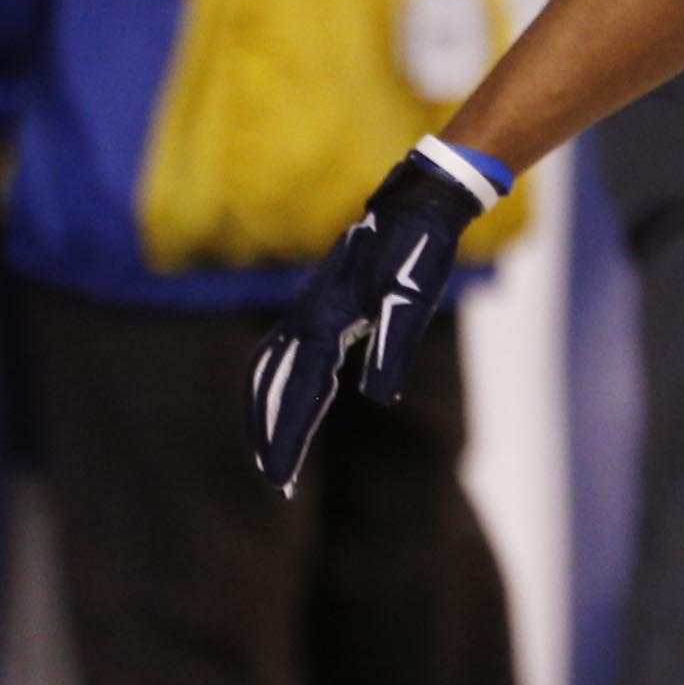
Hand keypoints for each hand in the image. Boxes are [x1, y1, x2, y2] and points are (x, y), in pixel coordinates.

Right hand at [245, 140, 500, 492]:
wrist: (415, 204)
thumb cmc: (419, 250)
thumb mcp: (415, 298)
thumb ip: (395, 345)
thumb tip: (379, 397)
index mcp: (325, 319)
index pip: (299, 391)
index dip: (289, 437)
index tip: (280, 478)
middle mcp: (305, 316)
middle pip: (273, 386)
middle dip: (270, 433)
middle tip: (275, 480)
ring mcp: (306, 310)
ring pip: (269, 371)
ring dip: (264, 413)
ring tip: (271, 454)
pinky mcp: (315, 306)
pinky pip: (279, 354)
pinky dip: (272, 385)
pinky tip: (284, 401)